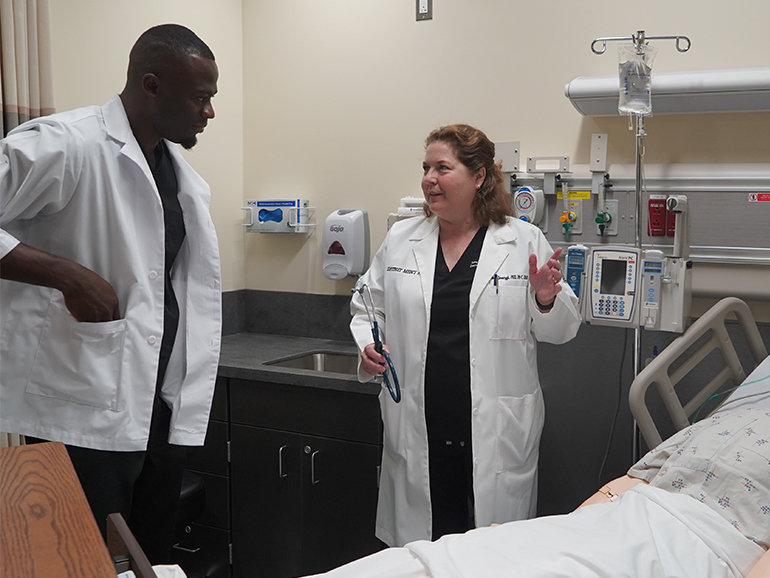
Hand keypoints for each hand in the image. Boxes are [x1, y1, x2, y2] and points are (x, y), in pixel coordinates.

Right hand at [0, 243, 120, 321]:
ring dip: (94, 327)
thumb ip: (109, 301)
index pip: (117, 318)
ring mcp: (95, 315)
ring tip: (92, 329)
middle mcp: (106, 311)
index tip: (110, 324)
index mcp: (113, 303)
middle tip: (102, 329)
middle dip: (105, 326)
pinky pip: (85, 325)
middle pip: (108, 324)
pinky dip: (84, 326)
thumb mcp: (106, 289)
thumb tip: (108, 308)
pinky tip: (83, 325)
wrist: (75, 280)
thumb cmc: (89, 280)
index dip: (113, 322)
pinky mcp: (84, 318)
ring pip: (97, 326)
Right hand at [361, 343, 389, 375]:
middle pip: (368, 361)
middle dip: (376, 366)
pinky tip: (379, 369)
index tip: (383, 359)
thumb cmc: (379, 351)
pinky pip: (370, 372)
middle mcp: (364, 355)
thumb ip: (386, 349)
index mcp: (368, 348)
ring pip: (369, 367)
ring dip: (377, 369)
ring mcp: (364, 361)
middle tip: (383, 367)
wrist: (376, 354)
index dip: (377, 356)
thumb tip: (387, 352)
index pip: (370, 351)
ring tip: (383, 368)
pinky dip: (376, 372)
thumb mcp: (384, 348)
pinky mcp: (365, 367)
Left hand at [528, 247, 562, 307]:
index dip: (556, 254)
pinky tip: (556, 285)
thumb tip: (532, 255)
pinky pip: (558, 287)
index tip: (559, 249)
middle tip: (552, 261)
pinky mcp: (554, 288)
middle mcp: (551, 274)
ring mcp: (554, 280)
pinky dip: (558, 286)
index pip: (553, 260)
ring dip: (557, 273)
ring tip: (552, 272)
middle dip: (556, 263)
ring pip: (559, 276)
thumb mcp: (532, 272)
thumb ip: (532, 263)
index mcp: (547, 268)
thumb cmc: (537, 282)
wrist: (539, 293)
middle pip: (557, 266)